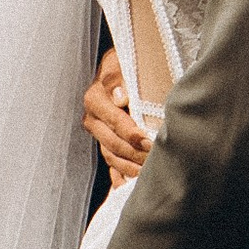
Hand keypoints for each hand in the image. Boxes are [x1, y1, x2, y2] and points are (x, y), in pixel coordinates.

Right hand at [82, 47, 152, 185]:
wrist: (119, 68)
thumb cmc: (124, 63)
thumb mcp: (121, 62)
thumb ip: (120, 78)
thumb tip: (122, 96)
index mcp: (95, 99)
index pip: (115, 122)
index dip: (132, 134)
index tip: (149, 141)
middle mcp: (93, 119)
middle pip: (113, 144)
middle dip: (135, 154)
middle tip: (155, 160)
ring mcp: (98, 134)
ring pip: (112, 158)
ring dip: (131, 168)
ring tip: (150, 173)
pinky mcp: (105, 143)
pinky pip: (111, 166)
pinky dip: (121, 177)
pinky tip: (131, 186)